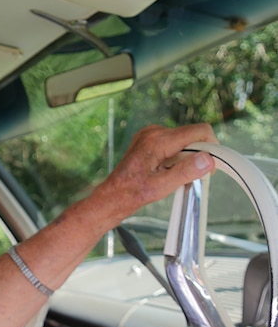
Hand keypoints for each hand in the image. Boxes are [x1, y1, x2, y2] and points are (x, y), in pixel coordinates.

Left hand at [97, 123, 217, 224]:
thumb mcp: (162, 186)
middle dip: (199, 154)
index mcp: (157, 140)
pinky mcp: (150, 138)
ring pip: (185, 139)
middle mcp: (154, 132)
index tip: (211, 165)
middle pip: (193, 135)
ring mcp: (151, 133)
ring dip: (188, 155)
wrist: (114, 195)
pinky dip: (178, 155)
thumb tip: (208, 159)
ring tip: (176, 174)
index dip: (212, 146)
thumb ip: (186, 171)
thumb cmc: (133, 193)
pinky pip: (174, 141)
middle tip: (194, 175)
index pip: (200, 131)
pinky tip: (169, 169)